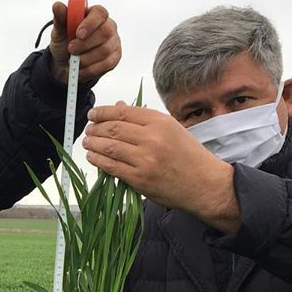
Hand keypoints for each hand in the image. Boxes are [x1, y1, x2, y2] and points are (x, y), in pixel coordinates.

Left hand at [48, 2, 120, 84]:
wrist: (67, 62)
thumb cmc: (65, 41)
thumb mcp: (59, 31)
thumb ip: (60, 18)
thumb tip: (57, 5)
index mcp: (96, 14)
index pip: (100, 13)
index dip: (90, 23)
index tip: (78, 34)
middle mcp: (109, 26)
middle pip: (106, 31)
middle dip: (86, 43)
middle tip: (71, 49)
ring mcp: (114, 41)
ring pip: (105, 49)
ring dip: (86, 58)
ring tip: (74, 61)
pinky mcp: (115, 57)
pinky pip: (107, 64)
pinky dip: (91, 69)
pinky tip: (81, 70)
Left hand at [83, 102, 241, 232]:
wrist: (205, 184)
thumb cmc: (189, 156)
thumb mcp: (171, 129)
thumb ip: (144, 120)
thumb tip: (117, 107)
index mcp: (160, 122)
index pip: (123, 112)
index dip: (103, 112)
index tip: (93, 114)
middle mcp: (152, 138)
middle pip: (113, 128)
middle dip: (95, 128)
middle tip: (88, 129)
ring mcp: (145, 159)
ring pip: (109, 147)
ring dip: (93, 143)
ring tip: (87, 142)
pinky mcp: (140, 179)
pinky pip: (112, 167)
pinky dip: (98, 160)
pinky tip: (93, 157)